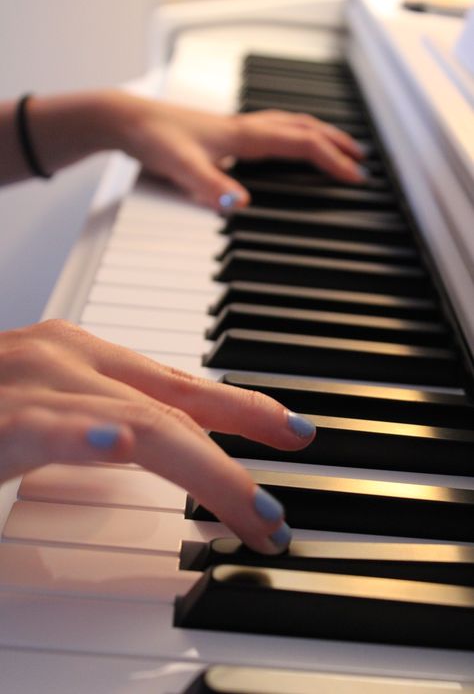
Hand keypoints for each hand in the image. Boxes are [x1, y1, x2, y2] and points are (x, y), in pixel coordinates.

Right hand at [0, 320, 315, 553]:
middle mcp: (64, 359)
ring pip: (139, 421)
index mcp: (80, 357)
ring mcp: (30, 384)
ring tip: (252, 512)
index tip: (293, 430)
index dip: (243, 407)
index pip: (181, 382)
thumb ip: (99, 422)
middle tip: (279, 507)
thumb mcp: (50, 410)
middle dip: (242, 448)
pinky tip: (117, 444)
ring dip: (204, 471)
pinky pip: (43, 428)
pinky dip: (84, 435)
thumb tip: (146, 444)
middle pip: (175, 404)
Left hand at [114, 94, 365, 209]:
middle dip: (337, 143)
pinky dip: (297, 134)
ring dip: (320, 134)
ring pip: (292, 124)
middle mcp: (246, 127)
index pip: (301, 144)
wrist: (129, 121)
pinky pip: (276, 128)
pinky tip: (289, 147)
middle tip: (360, 159)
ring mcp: (238, 128)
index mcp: (244, 135)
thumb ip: (210, 186)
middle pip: (305, 128)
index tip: (354, 176)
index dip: (331, 160)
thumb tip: (239, 205)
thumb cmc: (154, 139)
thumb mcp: (181, 168)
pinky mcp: (228, 133)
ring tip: (338, 148)